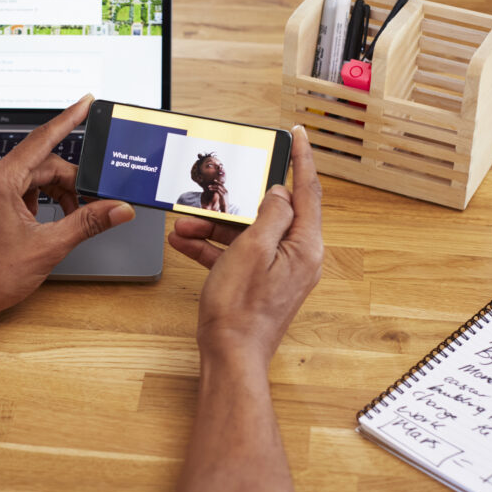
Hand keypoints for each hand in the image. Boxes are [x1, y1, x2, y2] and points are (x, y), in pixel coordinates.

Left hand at [0, 94, 134, 321]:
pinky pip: (22, 189)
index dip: (68, 119)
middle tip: (92, 205)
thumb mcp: (48, 247)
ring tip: (70, 219)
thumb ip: (87, 223)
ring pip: (34, 178)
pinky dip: (42, 201)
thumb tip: (117, 209)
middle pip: (44, 164)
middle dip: (71, 182)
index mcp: (1, 182)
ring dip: (58, 193)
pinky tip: (48, 222)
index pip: (42, 140)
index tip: (85, 102)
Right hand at [168, 125, 322, 367]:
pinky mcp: (259, 284)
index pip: (307, 191)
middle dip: (233, 203)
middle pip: (269, 213)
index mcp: (305, 247)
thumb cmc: (240, 311)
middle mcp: (297, 257)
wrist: (229, 356)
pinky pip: (237, 255)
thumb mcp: (251, 250)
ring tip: (184, 224)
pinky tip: (185, 242)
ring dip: (214, 227)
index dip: (302, 159)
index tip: (298, 135)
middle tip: (214, 191)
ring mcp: (278, 272)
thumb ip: (269, 215)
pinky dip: (213, 248)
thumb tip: (279, 193)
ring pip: (247, 235)